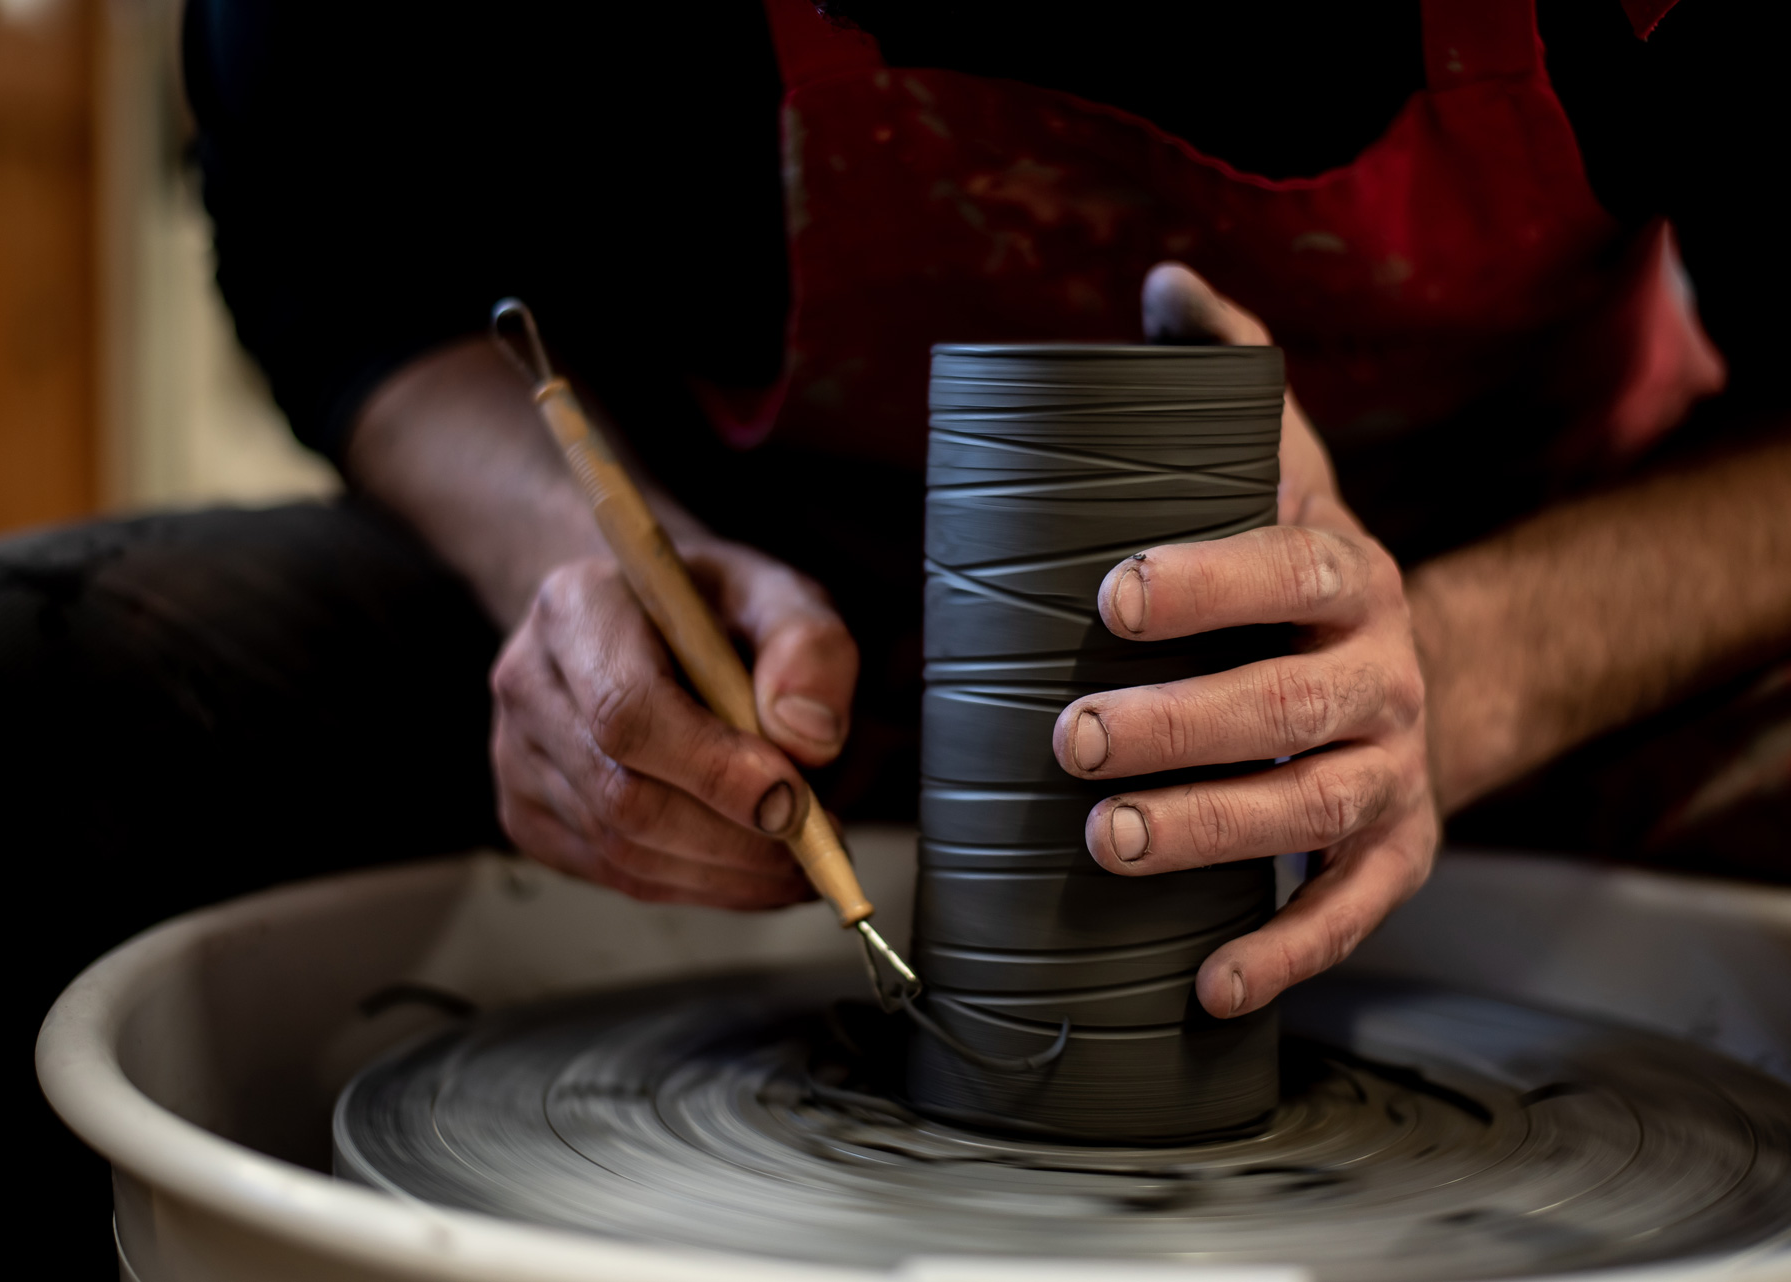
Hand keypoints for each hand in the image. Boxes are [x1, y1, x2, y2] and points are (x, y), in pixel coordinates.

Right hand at [490, 539, 857, 908]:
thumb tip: (808, 740)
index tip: (793, 799)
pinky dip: (701, 884)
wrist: (643, 620)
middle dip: (733, 838)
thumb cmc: (713, 607)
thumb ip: (809, 646)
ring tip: (801, 857)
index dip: (713, 768)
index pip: (626, 711)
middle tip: (818, 843)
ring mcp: (516, 757)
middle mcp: (529, 682)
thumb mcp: (778, 592)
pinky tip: (754, 867)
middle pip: (622, 796)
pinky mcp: (531, 816)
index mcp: (577, 607)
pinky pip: (619, 876)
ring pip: (623, 850)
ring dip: (727, 872)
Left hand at [1050, 264, 1439, 1017]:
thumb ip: (1226, 385)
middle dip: (1179, 727)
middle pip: (1289, 705)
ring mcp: (1396, 772)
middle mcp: (1381, 674)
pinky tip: (1207, 984)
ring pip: (1312, 810)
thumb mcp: (1285, 471)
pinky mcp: (1396, 857)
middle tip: (1069, 742)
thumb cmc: (1305, 576)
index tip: (1109, 596)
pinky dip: (1285, 952)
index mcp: (1345, 573)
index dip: (1207, 582)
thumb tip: (1161, 281)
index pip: (1287, 569)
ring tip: (1106, 845)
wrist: (1428, 675)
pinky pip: (1348, 913)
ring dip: (1213, 834)